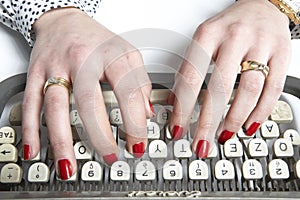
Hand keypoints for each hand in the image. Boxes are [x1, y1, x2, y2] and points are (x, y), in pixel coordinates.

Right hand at [21, 8, 152, 179]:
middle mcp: (82, 60)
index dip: (135, 121)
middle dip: (100, 134)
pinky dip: (31, 128)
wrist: (64, 21)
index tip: (138, 142)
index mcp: (109, 55)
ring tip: (69, 165)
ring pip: (56, 105)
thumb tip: (146, 113)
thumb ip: (140, 82)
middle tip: (110, 157)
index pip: (127, 91)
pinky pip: (31, 102)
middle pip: (89, 101)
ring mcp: (56, 66)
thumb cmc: (97, 40)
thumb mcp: (127, 55)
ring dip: (62, 139)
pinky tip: (35, 148)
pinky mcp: (36, 73)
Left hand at [168, 0, 291, 156]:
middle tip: (200, 142)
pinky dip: (261, 112)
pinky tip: (249, 125)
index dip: (183, 106)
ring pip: (249, 89)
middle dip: (208, 121)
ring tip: (223, 135)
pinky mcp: (281, 53)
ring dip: (235, 118)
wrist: (262, 6)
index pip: (192, 75)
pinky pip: (273, 89)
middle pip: (220, 86)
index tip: (178, 128)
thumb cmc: (229, 26)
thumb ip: (188, 68)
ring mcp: (261, 44)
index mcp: (209, 33)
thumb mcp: (203, 39)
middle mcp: (235, 37)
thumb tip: (174, 100)